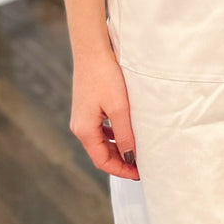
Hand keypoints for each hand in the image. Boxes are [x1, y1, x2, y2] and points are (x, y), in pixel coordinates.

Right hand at [70, 42, 140, 178]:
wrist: (92, 49)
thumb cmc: (105, 76)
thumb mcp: (119, 108)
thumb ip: (125, 135)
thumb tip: (130, 158)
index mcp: (85, 130)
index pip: (102, 161)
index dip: (121, 170)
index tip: (140, 174)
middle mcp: (80, 126)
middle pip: (101, 153)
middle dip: (121, 161)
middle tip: (143, 164)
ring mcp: (83, 117)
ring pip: (102, 141)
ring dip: (118, 148)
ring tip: (138, 150)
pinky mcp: (88, 107)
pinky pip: (101, 129)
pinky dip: (114, 135)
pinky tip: (127, 132)